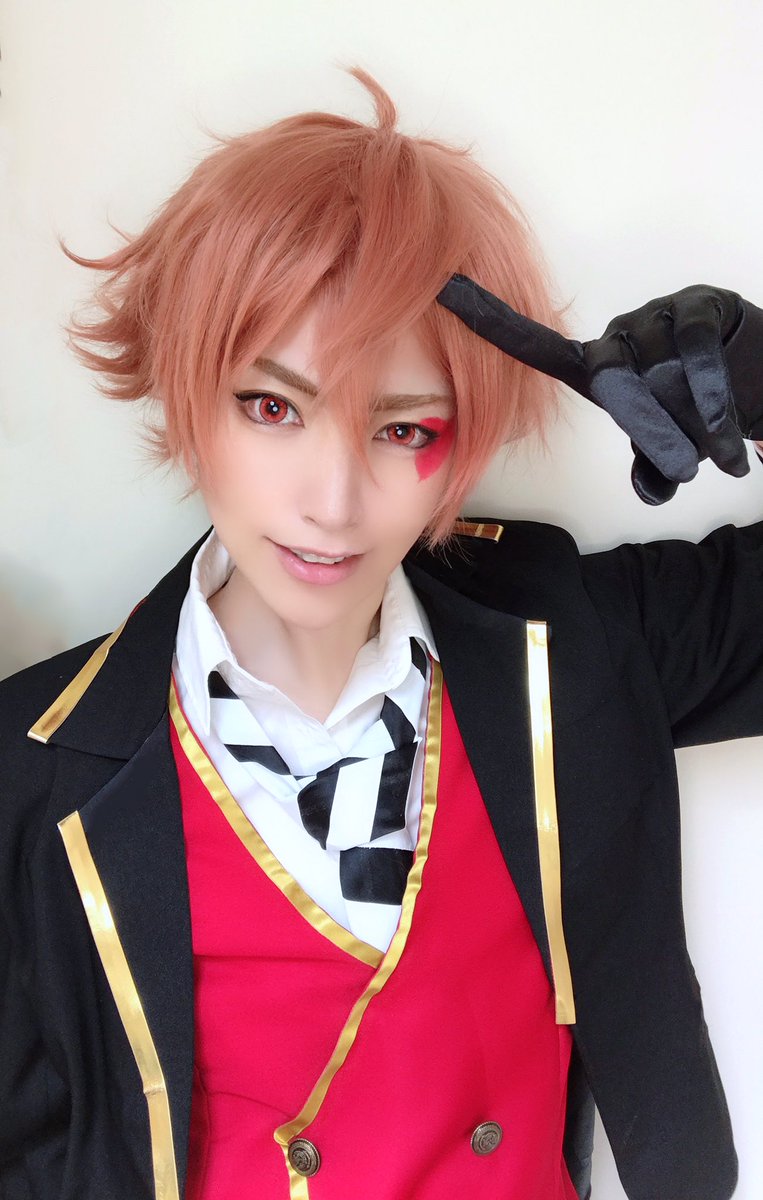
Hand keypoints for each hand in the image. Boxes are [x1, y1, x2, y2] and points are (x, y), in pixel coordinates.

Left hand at [437, 275, 762, 503]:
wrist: (758, 372)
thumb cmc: (695, 409)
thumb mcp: (669, 443)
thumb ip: (654, 466)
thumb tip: (650, 494)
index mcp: (594, 368)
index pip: (536, 348)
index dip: (490, 321)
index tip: (443, 287)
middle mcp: (616, 337)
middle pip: (613, 387)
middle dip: (653, 433)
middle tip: (685, 463)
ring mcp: (655, 317)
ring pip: (659, 377)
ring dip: (693, 425)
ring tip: (717, 451)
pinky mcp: (697, 305)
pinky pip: (692, 353)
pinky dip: (711, 398)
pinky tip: (727, 427)